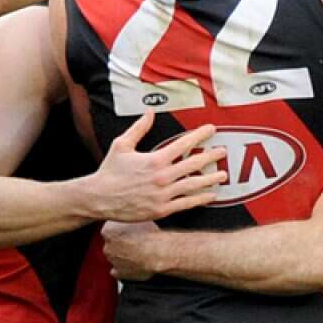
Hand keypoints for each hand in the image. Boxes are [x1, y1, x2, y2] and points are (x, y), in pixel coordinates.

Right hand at [89, 114, 226, 221]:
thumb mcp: (121, 145)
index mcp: (155, 159)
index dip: (200, 135)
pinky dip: (200, 199)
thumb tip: (150, 112)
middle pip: (194, 164)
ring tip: (223, 174)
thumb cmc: (109, 171)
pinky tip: (211, 195)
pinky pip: (186, 203)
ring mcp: (163, 195)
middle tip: (223, 151)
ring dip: (211, 179)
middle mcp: (163, 177)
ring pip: (194, 185)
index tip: (211, 130)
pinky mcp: (161, 209)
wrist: (99, 198)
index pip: (184, 144)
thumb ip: (138, 128)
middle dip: (211, 156)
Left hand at [103, 221, 164, 281]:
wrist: (158, 253)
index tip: (127, 231)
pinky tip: (133, 265)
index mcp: (108, 231)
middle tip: (134, 242)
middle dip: (120, 244)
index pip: (109, 229)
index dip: (119, 230)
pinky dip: (123, 269)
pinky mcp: (119, 272)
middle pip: (110, 244)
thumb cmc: (150, 235)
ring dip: (122, 256)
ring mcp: (112, 260)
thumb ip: (128, 219)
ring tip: (137, 253)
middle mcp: (107, 246)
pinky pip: (117, 271)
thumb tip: (129, 218)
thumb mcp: (137, 218)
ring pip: (114, 257)